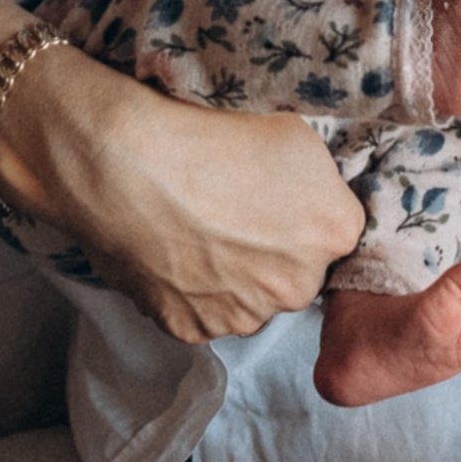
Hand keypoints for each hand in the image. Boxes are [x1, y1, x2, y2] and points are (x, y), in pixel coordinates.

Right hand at [0, 48, 364, 343]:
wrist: (126, 162)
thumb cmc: (207, 132)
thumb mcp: (292, 132)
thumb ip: (316, 179)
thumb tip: (308, 201)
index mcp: (334, 231)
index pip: (334, 231)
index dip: (300, 213)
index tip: (269, 196)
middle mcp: (299, 286)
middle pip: (294, 273)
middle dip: (270, 253)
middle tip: (227, 215)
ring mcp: (244, 314)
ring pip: (247, 299)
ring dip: (231, 278)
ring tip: (192, 233)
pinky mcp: (192, 329)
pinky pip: (201, 313)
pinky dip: (188, 291)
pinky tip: (168, 252)